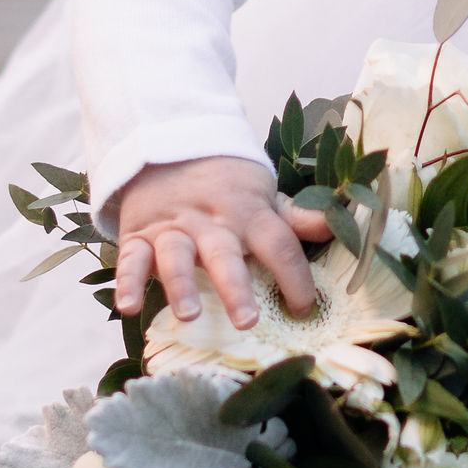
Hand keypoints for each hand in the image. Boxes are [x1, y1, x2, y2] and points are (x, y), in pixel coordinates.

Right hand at [113, 155, 331, 327]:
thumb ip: (297, 218)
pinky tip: (128, 306)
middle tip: (247, 320)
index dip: (294, 276)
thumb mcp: (264, 197)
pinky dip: (129, 281)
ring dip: (182, 285)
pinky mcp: (139, 235)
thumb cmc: (226, 186)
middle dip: (235, 287)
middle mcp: (211, 222)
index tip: (304, 308)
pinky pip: (132, 258)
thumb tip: (339, 225)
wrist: (169, 148)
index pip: (278, 244)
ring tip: (189, 315)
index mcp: (248, 213)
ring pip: (177, 257)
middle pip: (225, 254)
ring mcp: (173, 228)